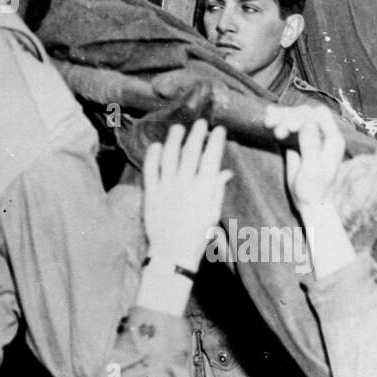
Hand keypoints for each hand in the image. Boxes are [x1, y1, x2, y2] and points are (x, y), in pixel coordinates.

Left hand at [143, 120, 230, 273]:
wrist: (173, 254)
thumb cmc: (197, 236)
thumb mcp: (213, 214)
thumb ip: (217, 190)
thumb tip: (225, 172)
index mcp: (204, 190)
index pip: (211, 158)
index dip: (215, 141)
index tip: (218, 129)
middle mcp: (185, 185)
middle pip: (191, 152)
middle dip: (196, 134)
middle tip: (200, 123)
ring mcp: (167, 187)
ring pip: (170, 156)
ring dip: (174, 139)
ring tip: (178, 128)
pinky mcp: (151, 193)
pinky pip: (150, 169)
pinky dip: (153, 155)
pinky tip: (156, 145)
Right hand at [265, 104, 345, 215]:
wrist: (309, 204)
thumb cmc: (314, 189)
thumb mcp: (312, 168)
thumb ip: (310, 143)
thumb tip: (305, 121)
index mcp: (332, 139)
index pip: (319, 114)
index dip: (303, 115)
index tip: (289, 128)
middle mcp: (322, 135)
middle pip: (304, 113)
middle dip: (288, 117)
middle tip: (274, 129)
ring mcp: (309, 138)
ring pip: (294, 118)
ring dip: (280, 118)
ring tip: (267, 123)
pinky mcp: (297, 143)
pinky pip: (287, 128)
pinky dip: (277, 123)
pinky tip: (267, 121)